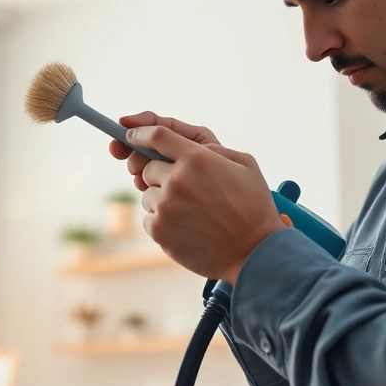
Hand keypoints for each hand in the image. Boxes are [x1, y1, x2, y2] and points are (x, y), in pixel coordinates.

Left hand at [107, 112, 283, 282]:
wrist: (253, 252)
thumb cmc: (253, 207)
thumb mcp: (243, 165)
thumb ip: (211, 149)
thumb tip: (182, 145)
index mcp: (197, 158)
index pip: (157, 135)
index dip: (140, 134)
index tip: (131, 135)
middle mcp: (177, 180)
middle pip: (147, 167)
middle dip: (159, 174)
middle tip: (183, 188)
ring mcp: (165, 207)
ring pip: (148, 194)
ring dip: (162, 199)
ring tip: (192, 212)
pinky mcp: (159, 231)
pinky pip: (149, 218)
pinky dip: (162, 222)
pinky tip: (188, 227)